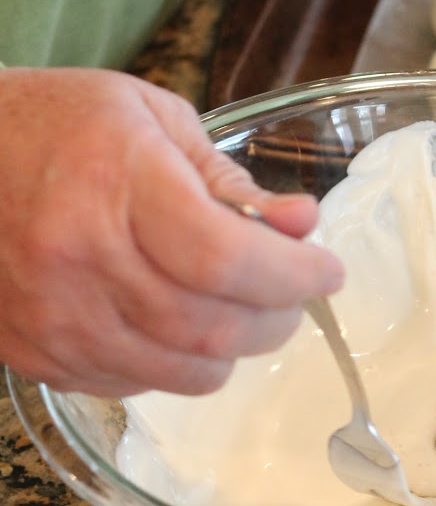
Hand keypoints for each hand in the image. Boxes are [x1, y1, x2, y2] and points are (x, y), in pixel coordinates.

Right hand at [0, 67, 344, 395]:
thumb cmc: (56, 125)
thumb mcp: (153, 120)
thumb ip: (230, 180)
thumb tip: (303, 226)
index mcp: (117, 182)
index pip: (227, 259)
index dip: (294, 275)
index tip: (328, 270)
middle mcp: (79, 256)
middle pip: (213, 328)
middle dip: (277, 317)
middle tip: (292, 293)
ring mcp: (53, 314)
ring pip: (183, 373)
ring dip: (233, 350)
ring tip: (241, 310)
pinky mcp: (37, 352)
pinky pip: (134, 386)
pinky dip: (175, 366)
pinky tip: (175, 324)